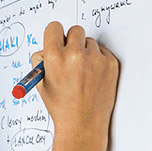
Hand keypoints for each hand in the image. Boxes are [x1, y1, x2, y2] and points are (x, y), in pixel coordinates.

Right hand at [30, 22, 119, 144]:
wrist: (83, 123)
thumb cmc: (61, 106)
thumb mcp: (41, 82)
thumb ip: (42, 61)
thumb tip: (47, 48)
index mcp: (54, 57)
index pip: (54, 28)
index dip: (54, 34)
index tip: (57, 40)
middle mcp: (75, 54)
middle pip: (75, 30)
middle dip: (71, 40)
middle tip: (70, 55)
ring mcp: (95, 59)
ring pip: (90, 42)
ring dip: (85, 52)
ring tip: (82, 72)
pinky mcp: (110, 63)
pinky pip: (102, 52)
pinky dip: (98, 61)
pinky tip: (92, 76)